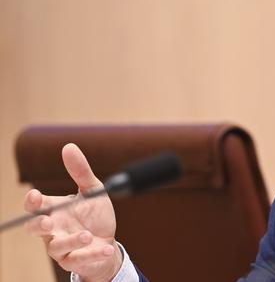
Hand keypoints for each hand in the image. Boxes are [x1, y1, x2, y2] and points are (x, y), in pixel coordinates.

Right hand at [24, 143, 121, 281]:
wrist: (109, 241)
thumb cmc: (96, 216)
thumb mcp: (93, 191)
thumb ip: (81, 171)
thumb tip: (68, 146)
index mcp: (54, 210)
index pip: (36, 206)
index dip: (33, 202)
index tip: (36, 196)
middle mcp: (53, 229)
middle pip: (34, 229)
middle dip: (37, 225)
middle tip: (47, 221)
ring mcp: (61, 247)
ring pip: (56, 246)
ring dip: (72, 240)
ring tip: (88, 234)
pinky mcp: (73, 261)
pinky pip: (78, 259)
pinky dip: (92, 253)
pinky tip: (105, 247)